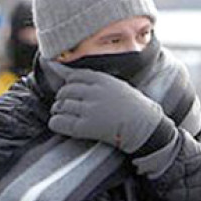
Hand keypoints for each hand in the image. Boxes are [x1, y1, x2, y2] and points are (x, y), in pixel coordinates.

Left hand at [49, 69, 173, 154]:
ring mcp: (89, 110)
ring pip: (60, 106)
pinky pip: (59, 122)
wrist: (145, 128)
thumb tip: (66, 73)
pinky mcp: (85, 127)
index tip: (71, 91)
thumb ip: (96, 81)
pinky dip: (56, 123)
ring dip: (59, 111)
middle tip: (66, 105)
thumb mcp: (117, 85)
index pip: (73, 76)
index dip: (69, 84)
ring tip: (64, 115)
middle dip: (62, 98)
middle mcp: (94, 93)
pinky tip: (61, 124)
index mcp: (102, 80)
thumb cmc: (133, 107)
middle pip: (64, 91)